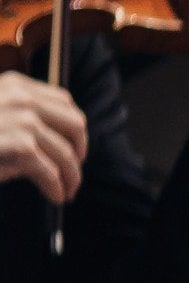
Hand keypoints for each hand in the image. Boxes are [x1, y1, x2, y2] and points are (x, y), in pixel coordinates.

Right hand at [0, 71, 87, 204]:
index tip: (75, 147)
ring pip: (65, 152)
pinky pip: (50, 170)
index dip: (74, 128)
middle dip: (79, 152)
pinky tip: (56, 196)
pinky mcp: (20, 145)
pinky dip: (56, 186)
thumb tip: (62, 143)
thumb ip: (20, 119)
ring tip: (67, 191)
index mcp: (15, 85)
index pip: (64, 102)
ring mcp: (22, 120)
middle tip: (73, 173)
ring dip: (71, 176)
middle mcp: (22, 98)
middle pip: (74, 125)